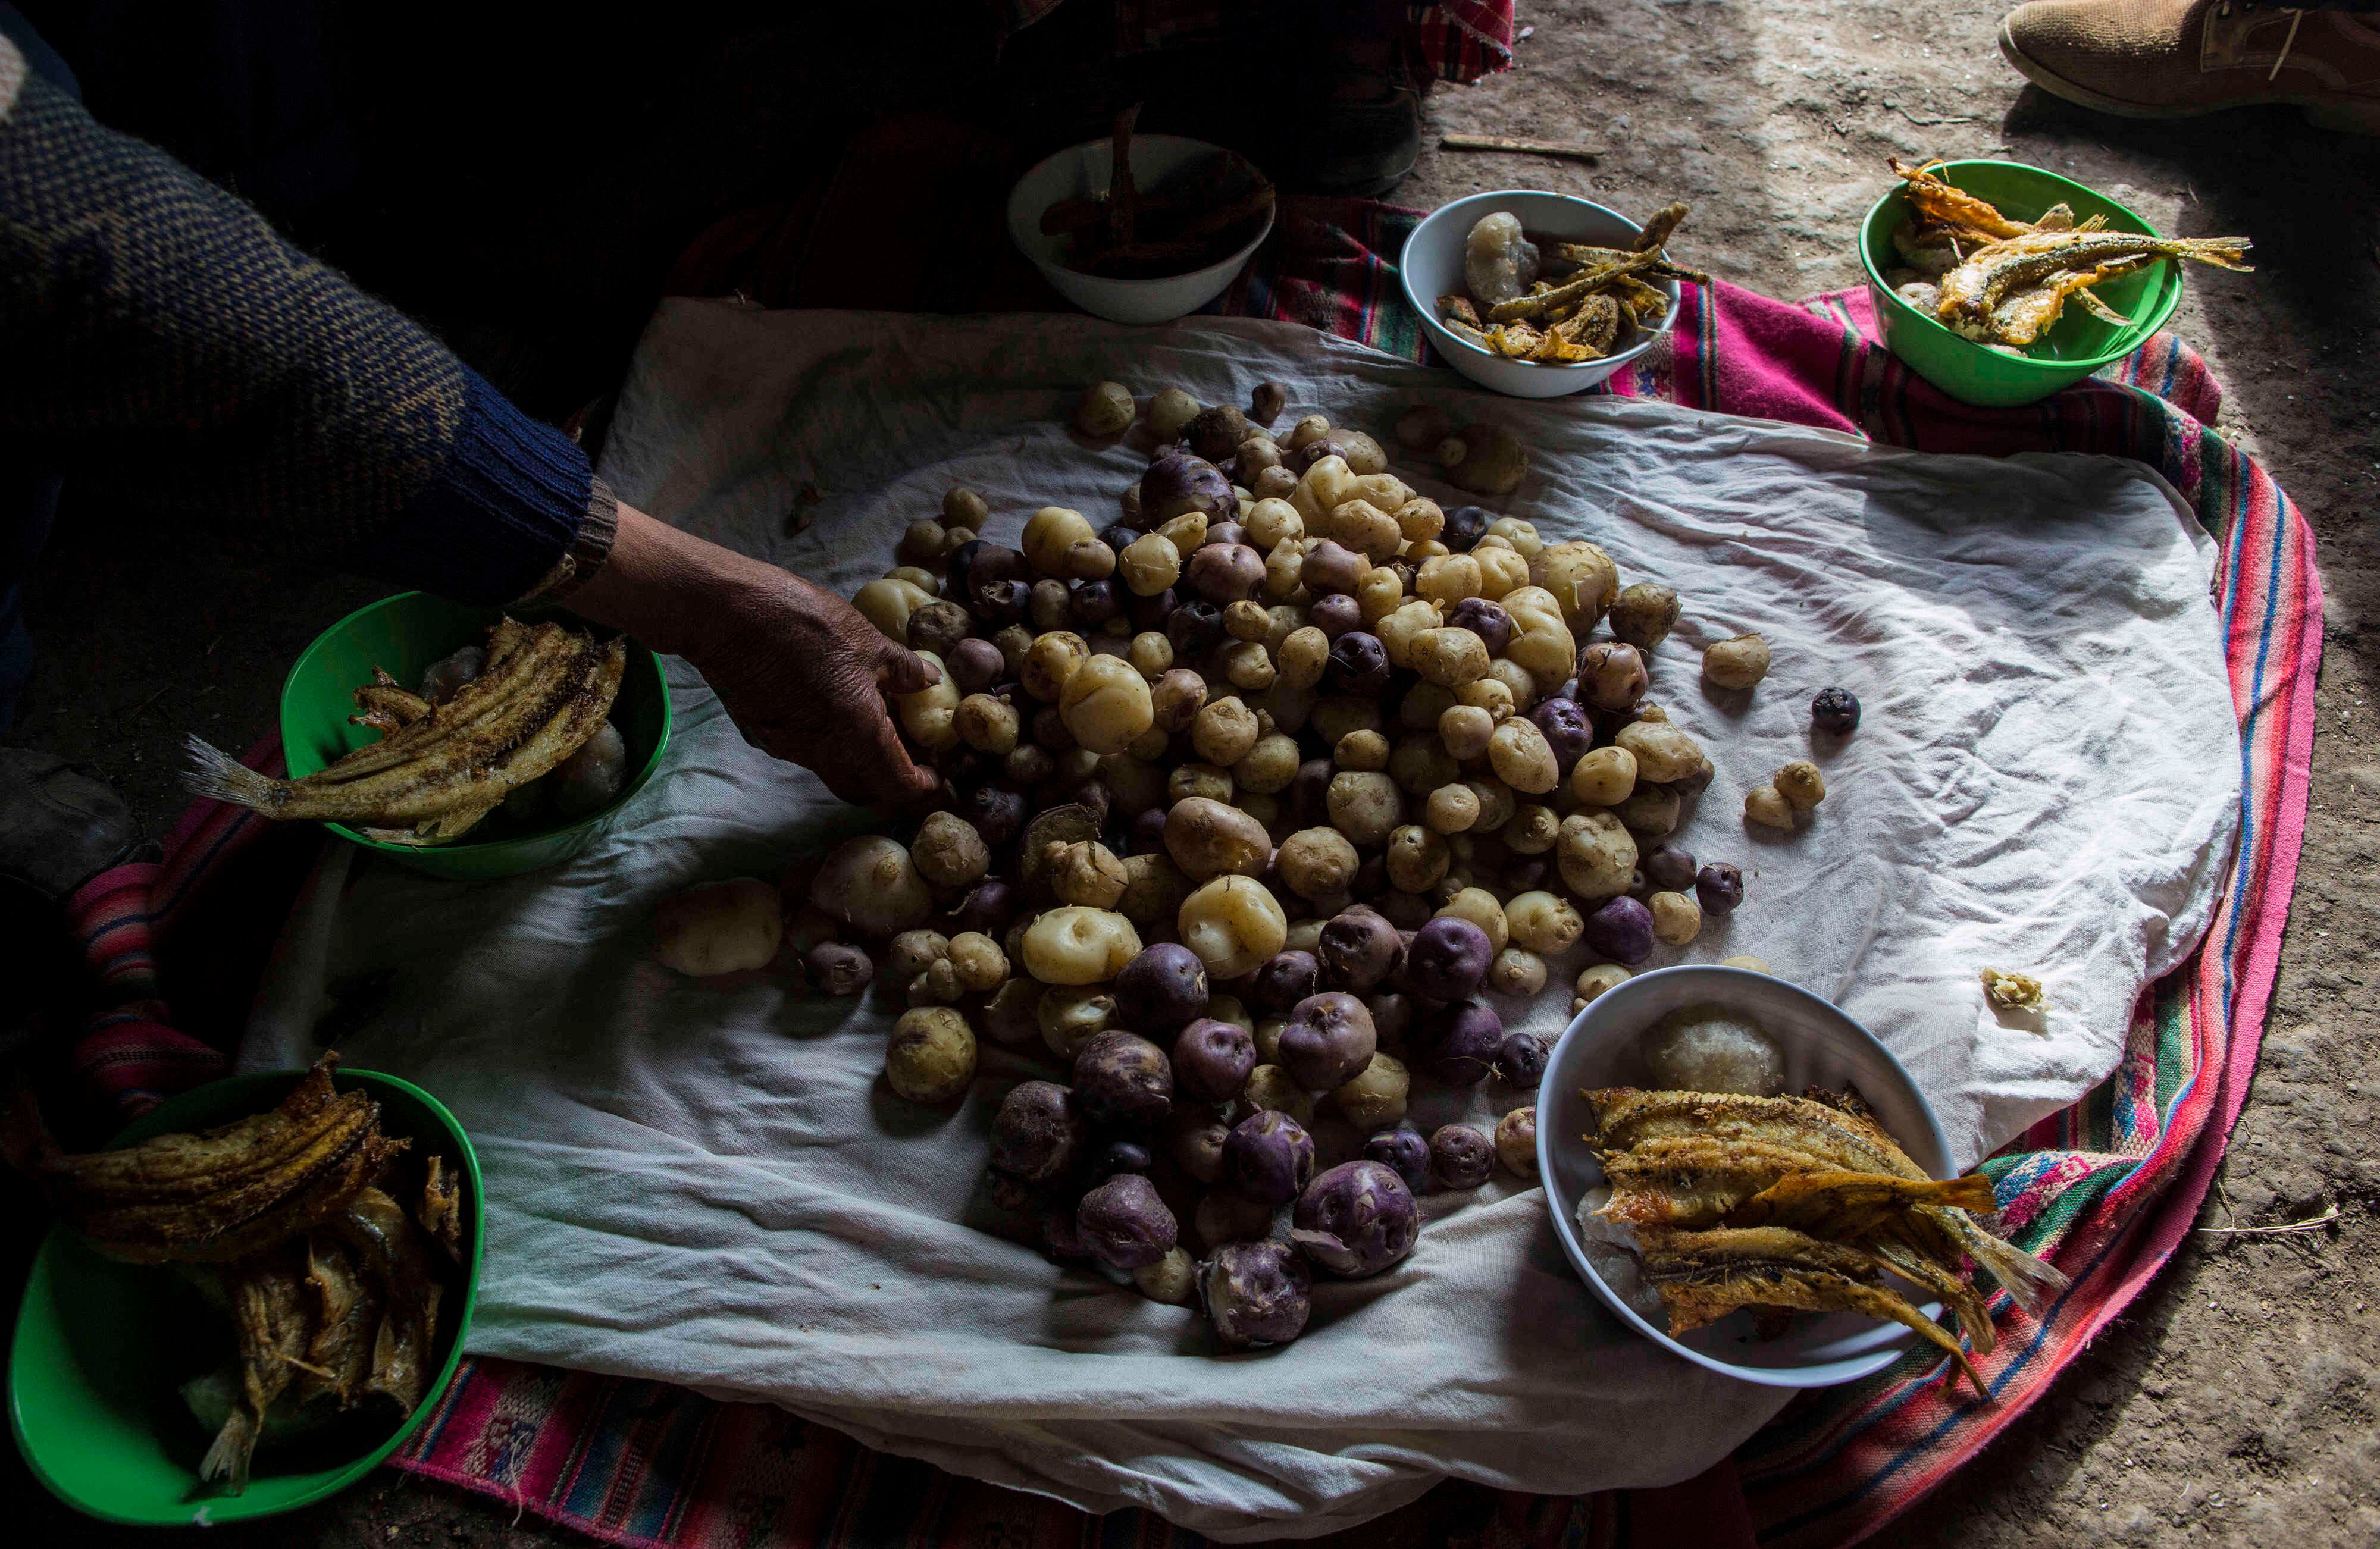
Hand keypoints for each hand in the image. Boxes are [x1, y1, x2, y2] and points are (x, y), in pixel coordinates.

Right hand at [568, 505, 938, 808]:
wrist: (723, 613)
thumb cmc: (801, 621)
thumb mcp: (866, 638)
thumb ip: (903, 669)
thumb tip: (929, 682)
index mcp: (858, 733)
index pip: (899, 786)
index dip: (923, 788)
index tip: (935, 775)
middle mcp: (823, 752)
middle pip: (864, 789)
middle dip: (889, 782)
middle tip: (909, 754)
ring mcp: (787, 746)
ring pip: (832, 769)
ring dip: (857, 758)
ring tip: (873, 720)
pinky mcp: (761, 732)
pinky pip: (804, 748)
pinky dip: (826, 739)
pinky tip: (829, 703)